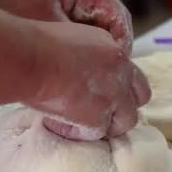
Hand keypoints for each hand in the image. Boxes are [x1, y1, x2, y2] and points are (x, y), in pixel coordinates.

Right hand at [25, 21, 149, 138]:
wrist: (30, 59)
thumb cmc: (37, 45)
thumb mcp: (73, 39)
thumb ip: (88, 56)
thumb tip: (81, 70)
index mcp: (114, 51)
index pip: (132, 73)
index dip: (123, 86)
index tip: (108, 92)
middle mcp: (121, 72)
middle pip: (141, 97)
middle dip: (126, 107)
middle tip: (104, 113)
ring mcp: (114, 95)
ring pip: (127, 120)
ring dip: (108, 124)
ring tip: (84, 123)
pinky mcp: (100, 116)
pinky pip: (99, 132)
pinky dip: (82, 132)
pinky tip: (64, 126)